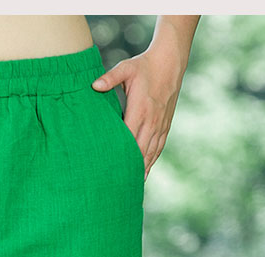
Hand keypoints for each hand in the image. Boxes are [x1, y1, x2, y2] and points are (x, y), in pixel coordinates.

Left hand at [91, 48, 184, 180]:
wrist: (170, 61)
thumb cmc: (144, 65)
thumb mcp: (126, 68)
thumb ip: (110, 78)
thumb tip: (94, 85)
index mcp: (140, 110)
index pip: (128, 138)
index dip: (120, 155)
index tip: (110, 169)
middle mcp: (151, 121)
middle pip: (140, 151)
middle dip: (130, 168)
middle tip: (118, 186)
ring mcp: (160, 124)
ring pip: (150, 152)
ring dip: (142, 169)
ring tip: (132, 186)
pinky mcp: (166, 125)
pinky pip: (159, 147)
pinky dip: (152, 161)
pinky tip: (145, 172)